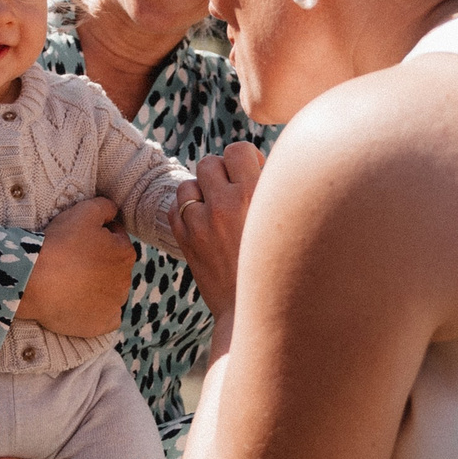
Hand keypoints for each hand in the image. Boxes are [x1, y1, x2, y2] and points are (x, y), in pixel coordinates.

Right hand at [20, 198, 136, 340]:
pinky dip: (93, 312)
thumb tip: (113, 211)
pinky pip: (104, 318)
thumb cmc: (59, 244)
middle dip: (98, 264)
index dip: (97, 238)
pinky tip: (77, 304)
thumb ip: (105, 207)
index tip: (78, 241)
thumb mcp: (83, 212)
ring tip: (71, 284)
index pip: (116, 240)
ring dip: (96, 288)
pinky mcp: (102, 325)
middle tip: (72, 263)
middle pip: (113, 268)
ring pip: (109, 293)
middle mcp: (126, 280)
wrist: (34, 281)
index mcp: (125, 252)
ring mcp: (115, 304)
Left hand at [172, 141, 262, 321]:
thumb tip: (258, 164)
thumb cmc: (279, 265)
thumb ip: (270, 190)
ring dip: (199, 193)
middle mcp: (226, 204)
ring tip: (215, 210)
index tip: (250, 175)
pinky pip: (175, 208)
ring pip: (188, 184)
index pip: (238, 149)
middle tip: (232, 194)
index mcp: (256, 194)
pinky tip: (203, 225)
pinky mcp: (186, 240)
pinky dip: (186, 212)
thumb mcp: (282, 221)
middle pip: (209, 162)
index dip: (243, 159)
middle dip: (220, 174)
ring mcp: (201, 222)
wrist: (255, 309)